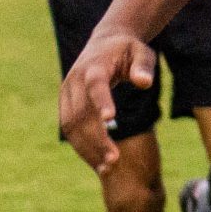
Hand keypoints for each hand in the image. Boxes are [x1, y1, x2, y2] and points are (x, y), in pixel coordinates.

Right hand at [58, 32, 158, 173]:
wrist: (104, 43)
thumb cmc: (128, 50)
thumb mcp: (142, 53)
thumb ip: (143, 67)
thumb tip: (144, 83)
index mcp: (95, 65)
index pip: (95, 84)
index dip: (101, 101)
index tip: (111, 120)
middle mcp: (75, 80)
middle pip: (81, 112)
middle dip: (96, 138)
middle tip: (115, 160)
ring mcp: (67, 93)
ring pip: (70, 126)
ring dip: (87, 148)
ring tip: (107, 168)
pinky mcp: (65, 105)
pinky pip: (69, 130)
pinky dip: (82, 147)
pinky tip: (99, 163)